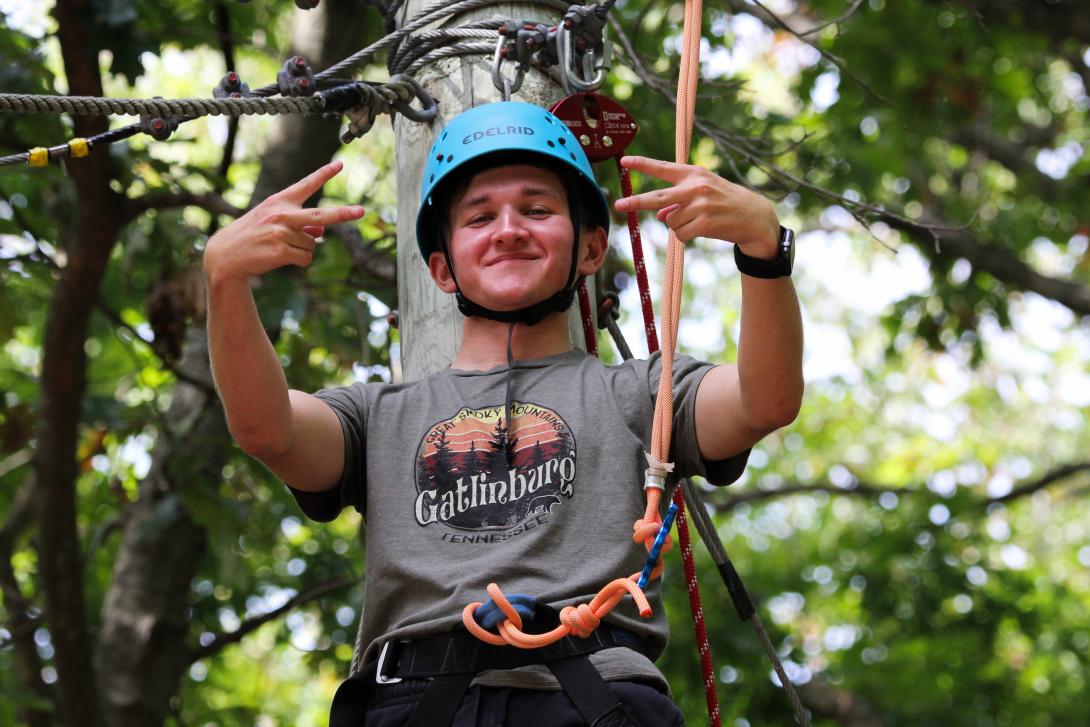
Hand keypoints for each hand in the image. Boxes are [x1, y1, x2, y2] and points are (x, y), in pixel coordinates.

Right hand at [203, 160, 364, 285]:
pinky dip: (299, 261)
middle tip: (362, 211)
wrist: (225, 255)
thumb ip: (299, 224)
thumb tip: (322, 233)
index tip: (340, 164)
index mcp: (279, 202)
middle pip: (320, 216)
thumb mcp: (273, 223)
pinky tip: (281, 258)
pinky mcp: (280, 252)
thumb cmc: (253, 236)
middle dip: (343, 214)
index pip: (305, 185)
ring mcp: (280, 233)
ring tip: (281, 248)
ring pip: (312, 244)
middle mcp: (281, 215)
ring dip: (303, 249)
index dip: (323, 174)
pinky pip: (306, 258)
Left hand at [614, 156, 779, 258]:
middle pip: (657, 197)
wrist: (755, 217)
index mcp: (694, 174)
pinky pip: (681, 234)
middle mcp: (696, 187)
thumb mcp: (703, 194)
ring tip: (699, 222)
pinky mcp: (705, 222)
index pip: (664, 168)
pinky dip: (686, 236)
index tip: (624, 161)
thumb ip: (679, 201)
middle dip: (636, 202)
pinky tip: (703, 230)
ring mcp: (700, 205)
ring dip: (679, 226)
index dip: (643, 164)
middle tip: (618, 205)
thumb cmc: (725, 203)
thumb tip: (659, 215)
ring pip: (671, 222)